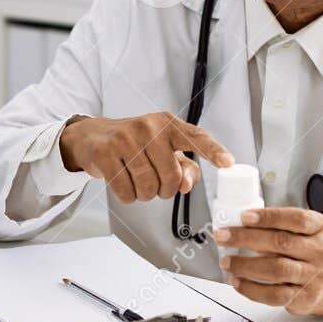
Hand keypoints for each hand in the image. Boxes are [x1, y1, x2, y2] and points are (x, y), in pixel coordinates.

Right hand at [58, 112, 233, 202]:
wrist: (94, 136)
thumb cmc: (136, 145)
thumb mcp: (163, 149)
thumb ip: (184, 167)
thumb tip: (187, 185)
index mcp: (168, 124)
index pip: (196, 137)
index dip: (213, 151)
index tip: (228, 164)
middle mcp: (149, 127)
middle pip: (171, 178)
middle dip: (165, 190)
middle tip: (155, 183)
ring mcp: (126, 139)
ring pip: (148, 188)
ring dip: (145, 195)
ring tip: (138, 182)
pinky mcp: (106, 153)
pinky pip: (126, 192)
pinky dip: (128, 197)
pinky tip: (123, 183)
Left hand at [214, 207, 322, 314]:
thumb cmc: (303, 253)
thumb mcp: (298, 232)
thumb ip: (273, 227)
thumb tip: (236, 225)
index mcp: (318, 228)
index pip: (296, 219)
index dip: (268, 217)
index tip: (243, 216)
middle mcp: (319, 252)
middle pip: (281, 242)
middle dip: (246, 238)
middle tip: (223, 236)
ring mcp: (313, 276)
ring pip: (277, 269)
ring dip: (245, 265)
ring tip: (226, 261)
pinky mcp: (304, 298)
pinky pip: (275, 295)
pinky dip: (251, 289)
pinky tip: (237, 281)